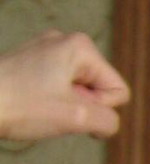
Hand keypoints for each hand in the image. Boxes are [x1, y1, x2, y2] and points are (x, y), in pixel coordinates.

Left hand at [0, 31, 129, 140]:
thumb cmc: (18, 107)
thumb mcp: (75, 118)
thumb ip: (108, 121)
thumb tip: (107, 123)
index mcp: (80, 47)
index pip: (117, 91)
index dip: (98, 110)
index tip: (67, 110)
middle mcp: (64, 41)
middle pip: (98, 88)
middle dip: (80, 107)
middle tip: (50, 110)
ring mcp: (43, 49)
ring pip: (77, 90)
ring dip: (64, 106)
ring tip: (37, 108)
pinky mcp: (27, 61)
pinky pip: (56, 87)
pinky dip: (48, 101)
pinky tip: (29, 104)